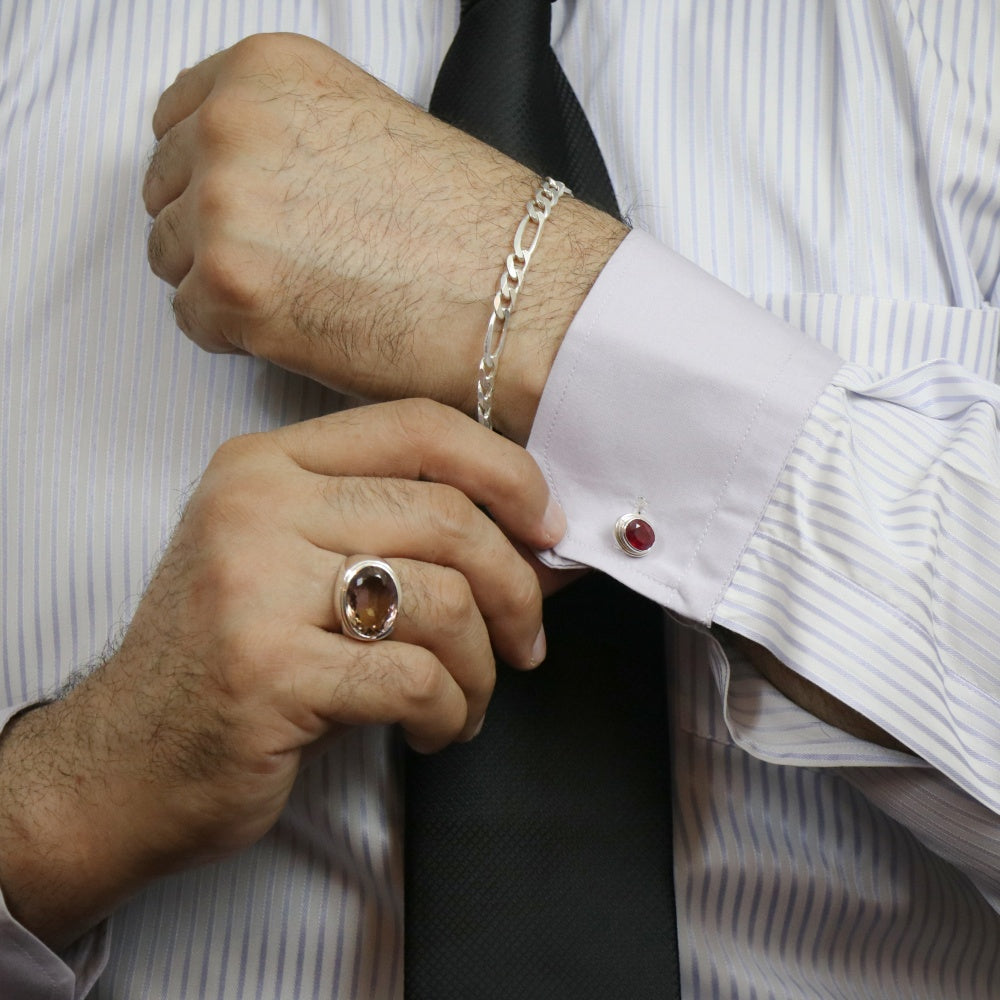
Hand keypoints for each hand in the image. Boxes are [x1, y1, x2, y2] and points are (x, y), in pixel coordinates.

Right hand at [0, 399, 564, 948]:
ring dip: (481, 666)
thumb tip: (545, 542)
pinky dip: (450, 712)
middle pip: (447, 516)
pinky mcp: (268, 672)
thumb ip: (411, 541)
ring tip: (466, 699)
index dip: (508, 473)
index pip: (419, 426)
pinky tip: (433, 729)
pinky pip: (416, 679)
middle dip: (515, 589)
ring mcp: (255, 587)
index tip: (546, 530)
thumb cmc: (234, 663)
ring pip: (443, 601)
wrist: (125, 763)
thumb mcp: (306, 572)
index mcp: (267, 465)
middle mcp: (255, 508)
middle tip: (525, 643)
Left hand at [142, 33, 626, 442]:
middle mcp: (232, 127)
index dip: (207, 177)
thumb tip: (235, 175)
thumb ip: (286, 136)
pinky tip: (301, 328)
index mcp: (267, 72)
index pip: (176, 121)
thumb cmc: (470, 228)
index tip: (243, 212)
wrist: (522, 294)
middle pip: (164, 193)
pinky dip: (235, 335)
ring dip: (221, 285)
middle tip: (281, 268)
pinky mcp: (232, 291)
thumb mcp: (367, 128)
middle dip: (211, 235)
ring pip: (171, 259)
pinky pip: (192, 320)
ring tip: (301, 300)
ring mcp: (225, 209)